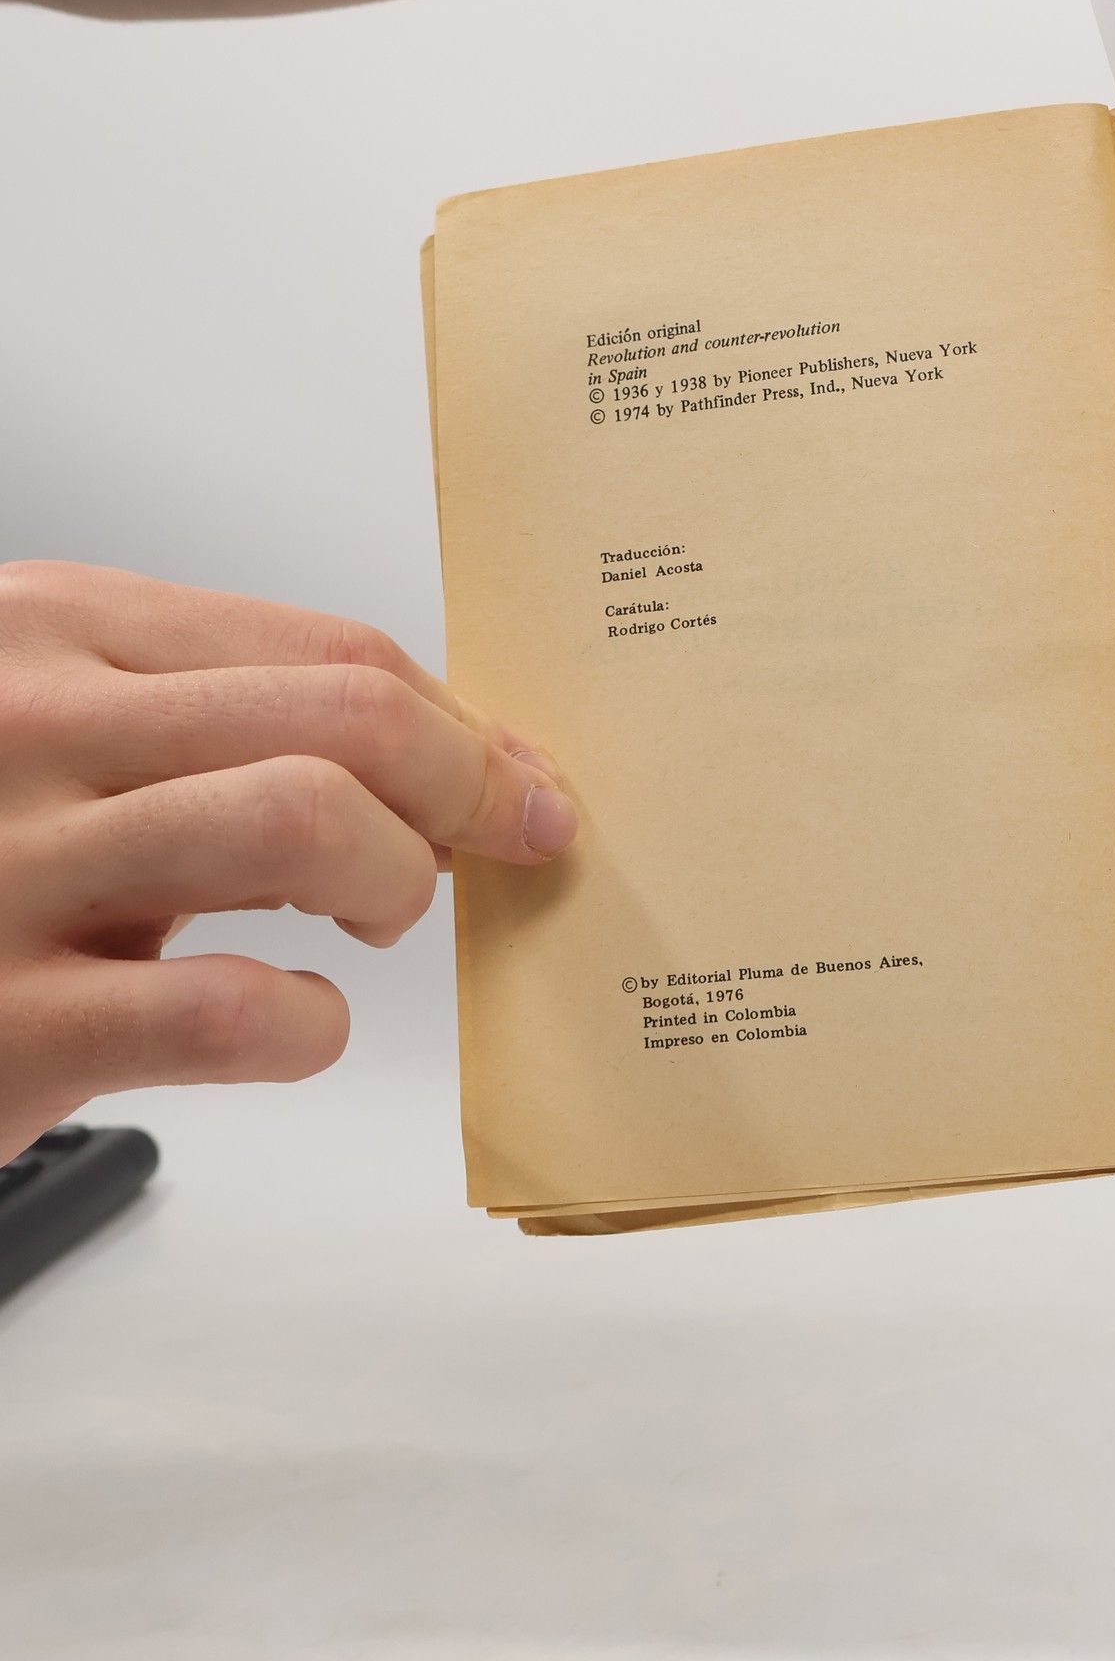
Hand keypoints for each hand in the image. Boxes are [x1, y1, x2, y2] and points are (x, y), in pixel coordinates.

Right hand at [0, 561, 577, 1161]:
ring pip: (309, 824)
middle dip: (468, 788)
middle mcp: (27, 728)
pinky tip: (294, 1023)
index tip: (518, 779)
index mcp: (52, 633)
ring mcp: (6, 873)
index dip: (462, 722)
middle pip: (348, 717)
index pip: (329, 649)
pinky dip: (309, 1025)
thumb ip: (220, 725)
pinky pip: (231, 1009)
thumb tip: (457, 756)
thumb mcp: (61, 741)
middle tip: (495, 846)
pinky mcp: (2, 1026)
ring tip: (381, 920)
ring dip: (399, 881)